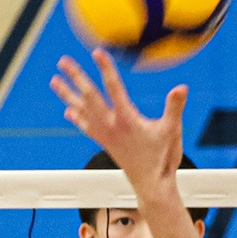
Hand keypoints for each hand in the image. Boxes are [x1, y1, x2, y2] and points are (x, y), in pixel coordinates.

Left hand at [51, 49, 188, 188]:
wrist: (152, 185)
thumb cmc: (163, 158)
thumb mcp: (172, 130)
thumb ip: (175, 107)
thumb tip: (181, 88)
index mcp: (126, 119)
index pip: (113, 88)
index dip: (105, 68)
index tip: (97, 52)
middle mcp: (111, 126)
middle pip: (89, 96)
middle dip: (76, 77)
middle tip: (63, 61)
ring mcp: (106, 135)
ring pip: (82, 110)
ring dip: (67, 94)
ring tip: (55, 81)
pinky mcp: (105, 143)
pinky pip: (86, 127)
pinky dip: (76, 117)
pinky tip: (68, 110)